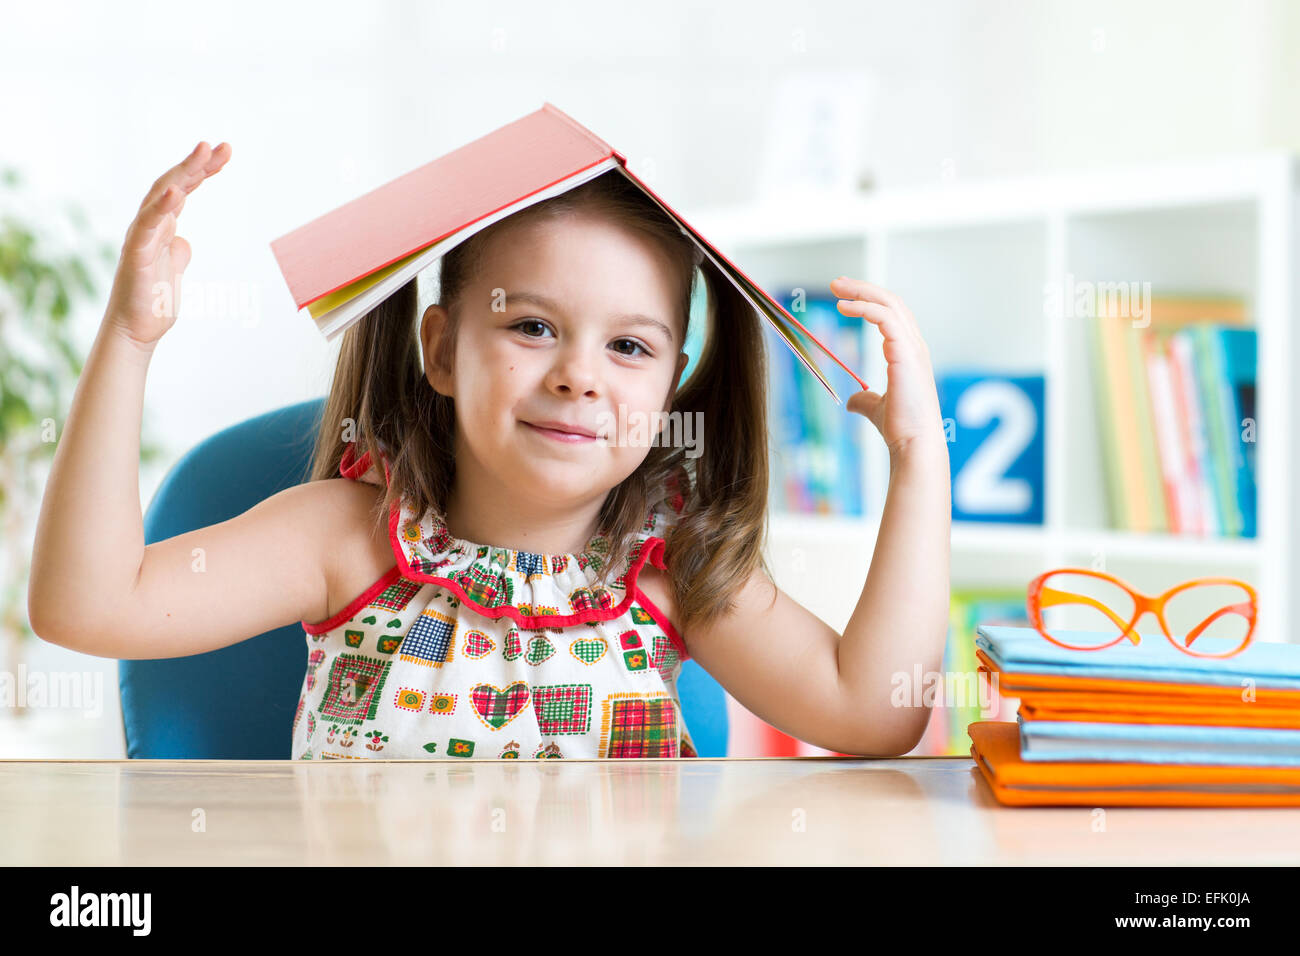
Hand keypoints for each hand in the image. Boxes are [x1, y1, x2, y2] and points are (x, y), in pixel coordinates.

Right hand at [104, 141, 231, 349]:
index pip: (183, 189)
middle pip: (173, 184)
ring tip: (204, 151)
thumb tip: (183, 241)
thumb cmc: (153, 302)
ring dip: (183, 172)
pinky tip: (176, 190)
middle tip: (222, 145)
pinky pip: (148, 224)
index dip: (202, 170)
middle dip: (197, 163)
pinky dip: (162, 206)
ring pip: (161, 195)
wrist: (136, 332)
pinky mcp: (136, 253)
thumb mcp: (175, 271)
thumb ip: (178, 252)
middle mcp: (149, 225)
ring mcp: (141, 236)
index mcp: (161, 226)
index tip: (225, 154)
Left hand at [831, 276, 943, 457]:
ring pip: (890, 304)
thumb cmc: (902, 427)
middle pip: (891, 302)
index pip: (892, 314)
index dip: (870, 300)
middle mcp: (914, 345)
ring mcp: (913, 347)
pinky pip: (885, 318)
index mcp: (909, 352)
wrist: (914, 442)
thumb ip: (866, 399)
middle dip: (864, 288)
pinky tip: (845, 307)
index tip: (845, 296)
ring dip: (862, 291)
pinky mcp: (906, 352)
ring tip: (837, 287)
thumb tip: (852, 400)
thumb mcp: (877, 408)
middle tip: (837, 282)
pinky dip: (864, 308)